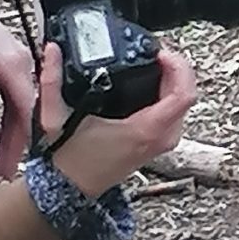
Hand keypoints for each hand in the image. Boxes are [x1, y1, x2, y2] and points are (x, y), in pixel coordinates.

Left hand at [0, 0, 38, 178]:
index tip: (9, 163)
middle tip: (3, 171)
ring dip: (17, 132)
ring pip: (23, 104)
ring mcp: (16, 62)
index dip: (20, 138)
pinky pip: (17, 96)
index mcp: (10, 62)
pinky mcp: (7, 62)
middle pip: (27, 109)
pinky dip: (15, 118)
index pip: (24, 108)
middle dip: (19, 142)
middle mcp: (19, 63)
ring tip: (3, 160)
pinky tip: (7, 132)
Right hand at [41, 42, 198, 201]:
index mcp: (144, 130)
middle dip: (177, 67)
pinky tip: (155, 82)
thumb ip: (52, 81)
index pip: (183, 94)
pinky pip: (176, 112)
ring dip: (175, 79)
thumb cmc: (69, 159)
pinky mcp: (159, 143)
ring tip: (155, 62)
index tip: (161, 53)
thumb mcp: (55, 117)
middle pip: (187, 94)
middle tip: (156, 53)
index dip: (179, 67)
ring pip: (184, 103)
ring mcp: (162, 142)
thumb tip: (53, 50)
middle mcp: (159, 138)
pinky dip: (171, 93)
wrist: (70, 188)